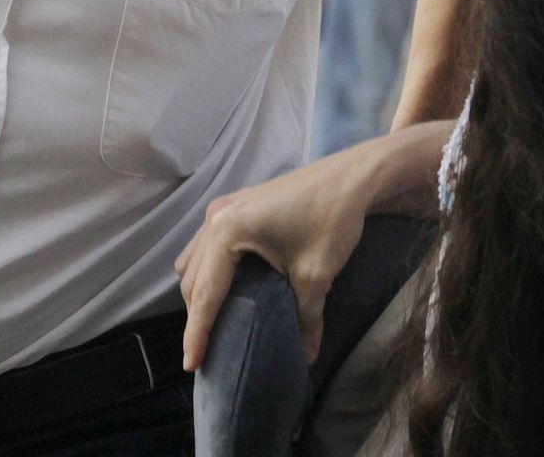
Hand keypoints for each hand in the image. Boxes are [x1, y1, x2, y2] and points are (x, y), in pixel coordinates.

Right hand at [175, 148, 375, 371]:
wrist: (351, 176)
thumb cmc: (331, 220)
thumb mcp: (316, 275)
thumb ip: (305, 320)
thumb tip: (307, 357)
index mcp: (227, 231)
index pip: (205, 293)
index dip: (197, 333)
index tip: (191, 367)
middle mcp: (215, 216)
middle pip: (192, 277)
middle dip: (197, 316)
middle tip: (208, 351)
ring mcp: (223, 206)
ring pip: (194, 259)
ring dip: (199, 292)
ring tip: (215, 323)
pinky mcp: (235, 204)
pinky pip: (205, 245)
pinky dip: (208, 270)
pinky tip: (227, 287)